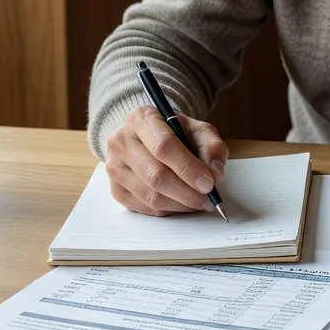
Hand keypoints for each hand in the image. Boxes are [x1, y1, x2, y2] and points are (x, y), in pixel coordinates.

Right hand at [105, 105, 228, 215]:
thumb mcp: (197, 129)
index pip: (163, 146)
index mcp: (141, 119)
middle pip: (155, 175)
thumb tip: (215, 173)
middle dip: (186, 192)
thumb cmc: (174, 132)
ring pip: (149, 195)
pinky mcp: (115, 189)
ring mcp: (114, 167)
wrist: (148, 136)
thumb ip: (211, 146)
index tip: (209, 183)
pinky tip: (182, 204)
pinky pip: (144, 207)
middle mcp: (121, 142)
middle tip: (208, 200)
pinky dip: (168, 210)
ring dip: (179, 204)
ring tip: (199, 203)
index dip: (188, 168)